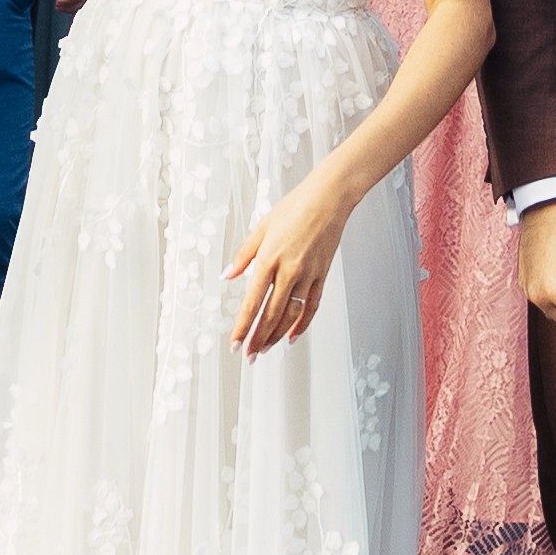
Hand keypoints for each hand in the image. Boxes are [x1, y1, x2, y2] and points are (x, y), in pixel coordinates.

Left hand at [224, 160, 353, 357]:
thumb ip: (244, 255)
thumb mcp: (261, 227)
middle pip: (271, 314)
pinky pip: (311, 306)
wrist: (328, 199)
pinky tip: (292, 336)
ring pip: (291, 315)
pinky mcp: (322, 275)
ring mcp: (308, 275)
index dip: (243, 326)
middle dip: (258, 338)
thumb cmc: (294, 208)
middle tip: (249, 356)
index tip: (235, 344)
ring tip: (266, 349)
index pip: (252, 301)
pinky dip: (302, 324)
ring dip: (277, 335)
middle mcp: (289, 271)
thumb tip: (227, 275)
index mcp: (269, 259)